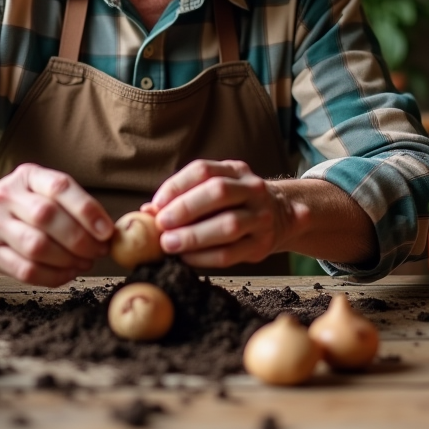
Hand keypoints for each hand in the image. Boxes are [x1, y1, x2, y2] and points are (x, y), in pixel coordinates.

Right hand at [0, 163, 112, 286]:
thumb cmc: (20, 203)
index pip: (60, 187)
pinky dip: (53, 275)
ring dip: (68, 259)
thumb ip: (71, 203)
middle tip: (99, 251)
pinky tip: (67, 273)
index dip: (87, 210)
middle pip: (48, 218)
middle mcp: (6, 196)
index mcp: (27, 175)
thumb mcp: (40, 189)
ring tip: (85, 262)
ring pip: (36, 247)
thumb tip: (108, 231)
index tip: (107, 231)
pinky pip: (25, 270)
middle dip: (81, 239)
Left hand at [142, 160, 292, 267]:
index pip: (203, 170)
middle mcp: (252, 189)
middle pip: (219, 193)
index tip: (155, 204)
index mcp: (236, 170)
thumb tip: (147, 211)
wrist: (282, 215)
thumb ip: (184, 197)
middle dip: (185, 209)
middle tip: (161, 224)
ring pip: (229, 224)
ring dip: (194, 236)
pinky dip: (204, 257)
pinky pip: (231, 253)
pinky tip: (186, 258)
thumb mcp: (215, 189)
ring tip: (169, 244)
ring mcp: (261, 217)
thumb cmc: (235, 203)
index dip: (176, 186)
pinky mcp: (261, 245)